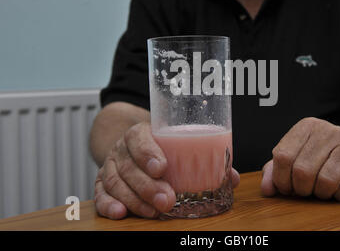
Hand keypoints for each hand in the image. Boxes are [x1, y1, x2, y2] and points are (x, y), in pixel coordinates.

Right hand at [94, 122, 240, 218]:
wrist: (130, 145)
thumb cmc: (160, 147)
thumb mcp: (177, 146)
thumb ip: (204, 159)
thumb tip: (232, 178)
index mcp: (140, 133)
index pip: (139, 138)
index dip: (148, 153)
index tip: (162, 168)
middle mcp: (122, 148)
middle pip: (130, 166)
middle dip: (148, 185)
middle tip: (167, 199)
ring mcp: (110, 165)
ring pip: (116, 182)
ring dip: (134, 199)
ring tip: (153, 212)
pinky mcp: (102, 181)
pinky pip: (100, 193)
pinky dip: (107, 204)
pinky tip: (120, 213)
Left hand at [261, 118, 339, 200]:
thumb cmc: (326, 153)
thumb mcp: (299, 153)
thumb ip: (277, 169)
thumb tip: (267, 189)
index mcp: (307, 127)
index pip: (282, 156)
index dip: (282, 179)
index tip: (288, 186)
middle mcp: (328, 131)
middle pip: (303, 171)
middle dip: (302, 189)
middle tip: (308, 189)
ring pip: (326, 181)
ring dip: (322, 193)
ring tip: (325, 188)